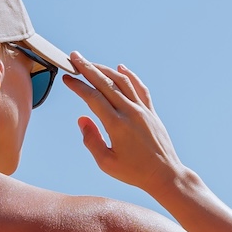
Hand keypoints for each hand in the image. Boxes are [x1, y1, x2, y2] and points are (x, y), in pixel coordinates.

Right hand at [62, 51, 184, 192]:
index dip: (78, 86)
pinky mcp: (151, 112)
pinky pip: (140, 88)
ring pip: (122, 81)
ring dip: (105, 69)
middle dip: (88, 68)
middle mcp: (130, 112)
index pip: (93, 98)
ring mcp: (143, 110)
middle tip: (74, 57)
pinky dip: (129, 75)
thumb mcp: (106, 163)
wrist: (165, 174)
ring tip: (91, 63)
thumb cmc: (134, 172)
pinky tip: (120, 67)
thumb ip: (91, 140)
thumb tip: (82, 119)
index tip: (67, 78)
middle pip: (106, 83)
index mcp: (117, 125)